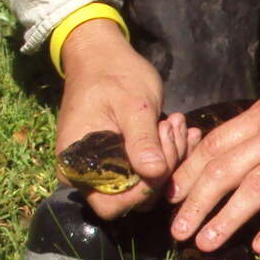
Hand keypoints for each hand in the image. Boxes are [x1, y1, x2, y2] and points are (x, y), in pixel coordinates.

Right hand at [55, 18, 174, 219]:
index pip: (113, 203)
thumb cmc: (112, 74)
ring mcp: (105, 170)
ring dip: (169, 158)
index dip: (144, 190)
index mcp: (78, 166)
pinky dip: (169, 154)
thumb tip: (154, 173)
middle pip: (133, 197)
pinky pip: (147, 171)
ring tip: (176, 122)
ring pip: (146, 185)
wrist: (101, 56)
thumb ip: (141, 140)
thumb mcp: (131, 104)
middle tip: (172, 127)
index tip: (162, 154)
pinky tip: (182, 129)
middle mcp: (87, 176)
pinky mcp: (121, 161)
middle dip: (162, 168)